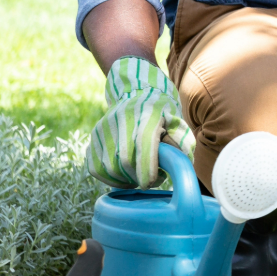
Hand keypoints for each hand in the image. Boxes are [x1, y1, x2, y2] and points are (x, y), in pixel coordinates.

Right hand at [85, 57, 193, 187]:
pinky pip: (95, 168)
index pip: (142, 144)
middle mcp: (121, 120)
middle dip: (139, 177)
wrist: (137, 93)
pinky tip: (124, 176)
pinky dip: (109, 178)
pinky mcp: (94, 138)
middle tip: (152, 180)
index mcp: (146, 114)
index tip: (152, 182)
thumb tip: (181, 163)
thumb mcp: (177, 121)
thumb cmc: (162, 112)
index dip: (146, 169)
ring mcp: (104, 129)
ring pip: (108, 168)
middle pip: (124, 161)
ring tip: (139, 177)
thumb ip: (182, 141)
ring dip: (125, 180)